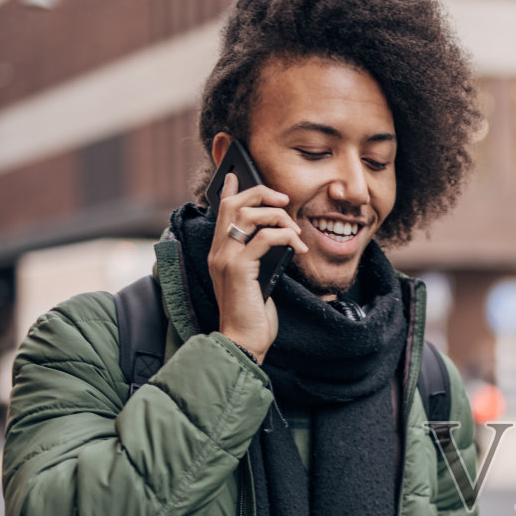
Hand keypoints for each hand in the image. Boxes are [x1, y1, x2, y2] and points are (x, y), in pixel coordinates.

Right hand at [208, 171, 306, 363]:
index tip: (240, 175)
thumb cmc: (253, 314)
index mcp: (220, 252)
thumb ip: (258, 257)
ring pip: (250, 216)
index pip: (222, 210)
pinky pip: (265, 237)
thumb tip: (275, 237)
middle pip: (234, 204)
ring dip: (279, 217)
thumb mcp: (256, 279)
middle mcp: (218, 251)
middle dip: (262, 194)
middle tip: (284, 200)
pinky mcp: (239, 268)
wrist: (244, 341)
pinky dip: (286, 237)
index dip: (232, 189)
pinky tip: (297, 248)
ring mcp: (225, 258)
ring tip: (296, 233)